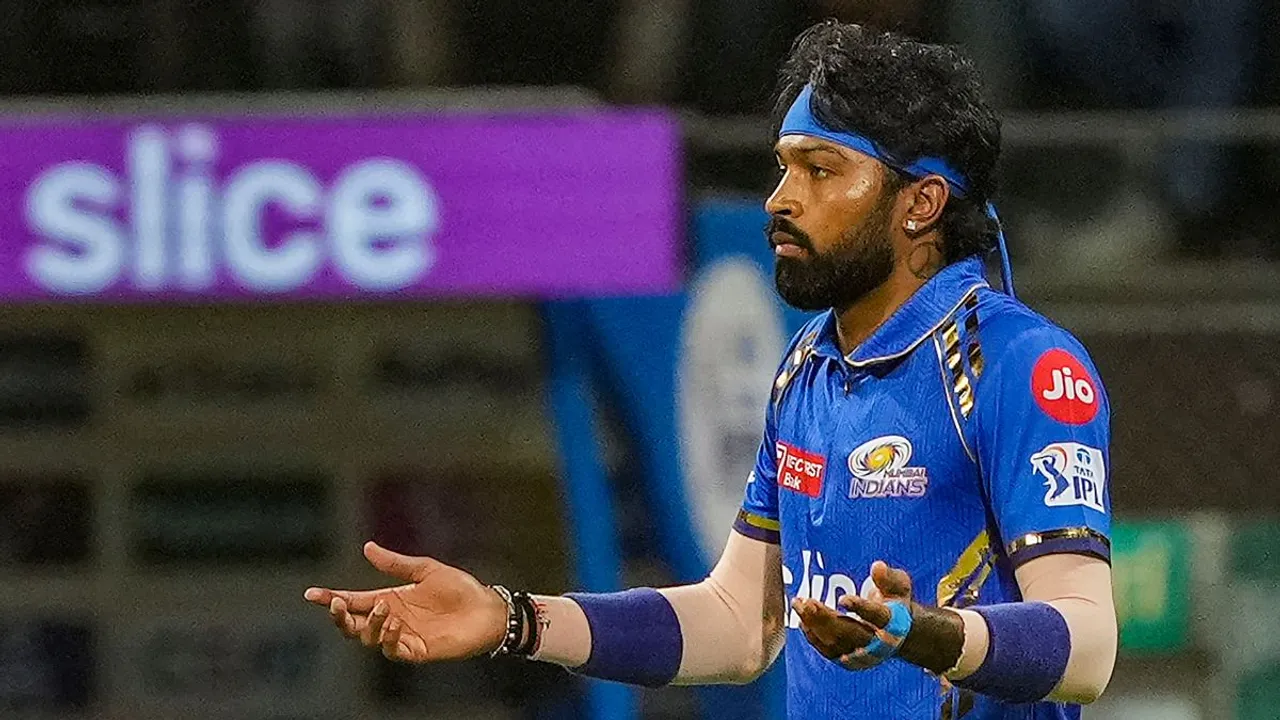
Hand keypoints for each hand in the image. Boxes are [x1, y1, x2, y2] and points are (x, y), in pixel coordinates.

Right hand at [304, 542, 507, 662]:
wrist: (487, 608)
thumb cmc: (460, 589)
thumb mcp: (426, 570)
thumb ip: (395, 564)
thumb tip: (367, 548)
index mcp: (390, 599)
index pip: (354, 600)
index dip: (332, 598)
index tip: (311, 594)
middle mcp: (392, 619)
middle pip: (354, 625)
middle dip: (341, 617)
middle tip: (338, 604)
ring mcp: (403, 636)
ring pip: (369, 639)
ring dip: (369, 625)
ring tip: (382, 608)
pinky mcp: (418, 650)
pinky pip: (393, 650)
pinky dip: (388, 638)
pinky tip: (394, 623)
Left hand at [793, 560, 914, 669]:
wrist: (897, 632)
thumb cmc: (894, 601)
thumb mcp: (898, 585)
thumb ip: (888, 577)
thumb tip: (876, 566)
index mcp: (893, 622)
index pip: (877, 616)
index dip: (861, 608)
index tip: (843, 599)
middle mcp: (878, 642)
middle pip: (851, 633)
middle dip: (827, 618)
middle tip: (808, 602)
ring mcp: (863, 654)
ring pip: (836, 643)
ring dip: (814, 625)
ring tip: (799, 605)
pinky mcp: (849, 660)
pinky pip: (828, 651)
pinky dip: (813, 636)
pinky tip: (803, 620)